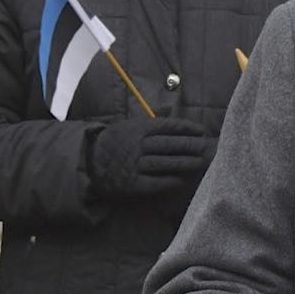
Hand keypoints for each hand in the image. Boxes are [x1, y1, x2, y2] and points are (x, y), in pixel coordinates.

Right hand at [88, 118, 214, 198]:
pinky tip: (182, 179)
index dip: (186, 129)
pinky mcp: (132, 185)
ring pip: (165, 163)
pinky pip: (155, 182)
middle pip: (169, 145)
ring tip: (200, 162)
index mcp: (137, 129)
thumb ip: (151, 121)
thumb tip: (171, 108)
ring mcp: (134, 166)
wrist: (88, 164)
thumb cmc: (114, 143)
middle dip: (190, 145)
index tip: (201, 131)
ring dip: (185, 163)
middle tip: (206, 147)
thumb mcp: (129, 126)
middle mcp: (136, 146)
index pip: (167, 126)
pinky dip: (170, 181)